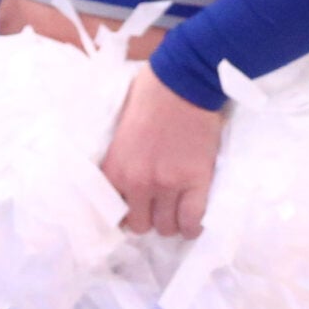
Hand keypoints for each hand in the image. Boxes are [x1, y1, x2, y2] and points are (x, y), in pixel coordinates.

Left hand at [102, 67, 223, 237]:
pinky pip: (192, 221)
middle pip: (140, 226)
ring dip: (170, 221)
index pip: (111, 212)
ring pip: (166, 227)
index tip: (132, 207)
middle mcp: (137, 183)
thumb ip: (118, 157)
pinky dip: (192, 225)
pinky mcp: (197, 181)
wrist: (184, 80)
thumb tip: (122, 176)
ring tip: (176, 209)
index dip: (124, 211)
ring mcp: (168, 185)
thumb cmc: (149, 94)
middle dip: (148, 218)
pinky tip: (192, 219)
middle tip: (156, 205)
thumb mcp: (119, 128)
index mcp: (114, 169)